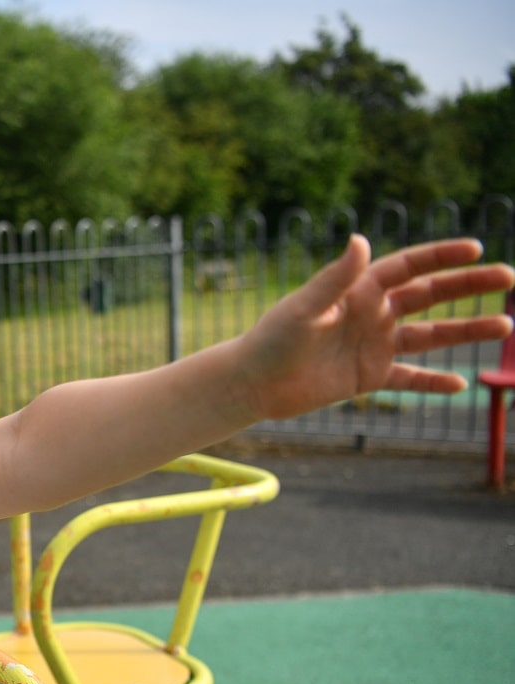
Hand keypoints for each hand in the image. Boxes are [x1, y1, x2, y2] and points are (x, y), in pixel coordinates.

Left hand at [237, 235, 513, 420]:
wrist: (253, 383)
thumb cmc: (272, 340)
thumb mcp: (304, 308)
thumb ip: (335, 278)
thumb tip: (360, 240)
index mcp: (358, 290)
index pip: (409, 267)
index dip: (441, 256)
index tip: (476, 249)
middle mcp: (372, 313)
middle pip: (430, 295)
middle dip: (469, 286)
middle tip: (509, 277)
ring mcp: (374, 345)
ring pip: (430, 335)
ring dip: (466, 331)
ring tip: (506, 326)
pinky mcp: (369, 376)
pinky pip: (409, 378)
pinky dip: (433, 382)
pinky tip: (460, 385)